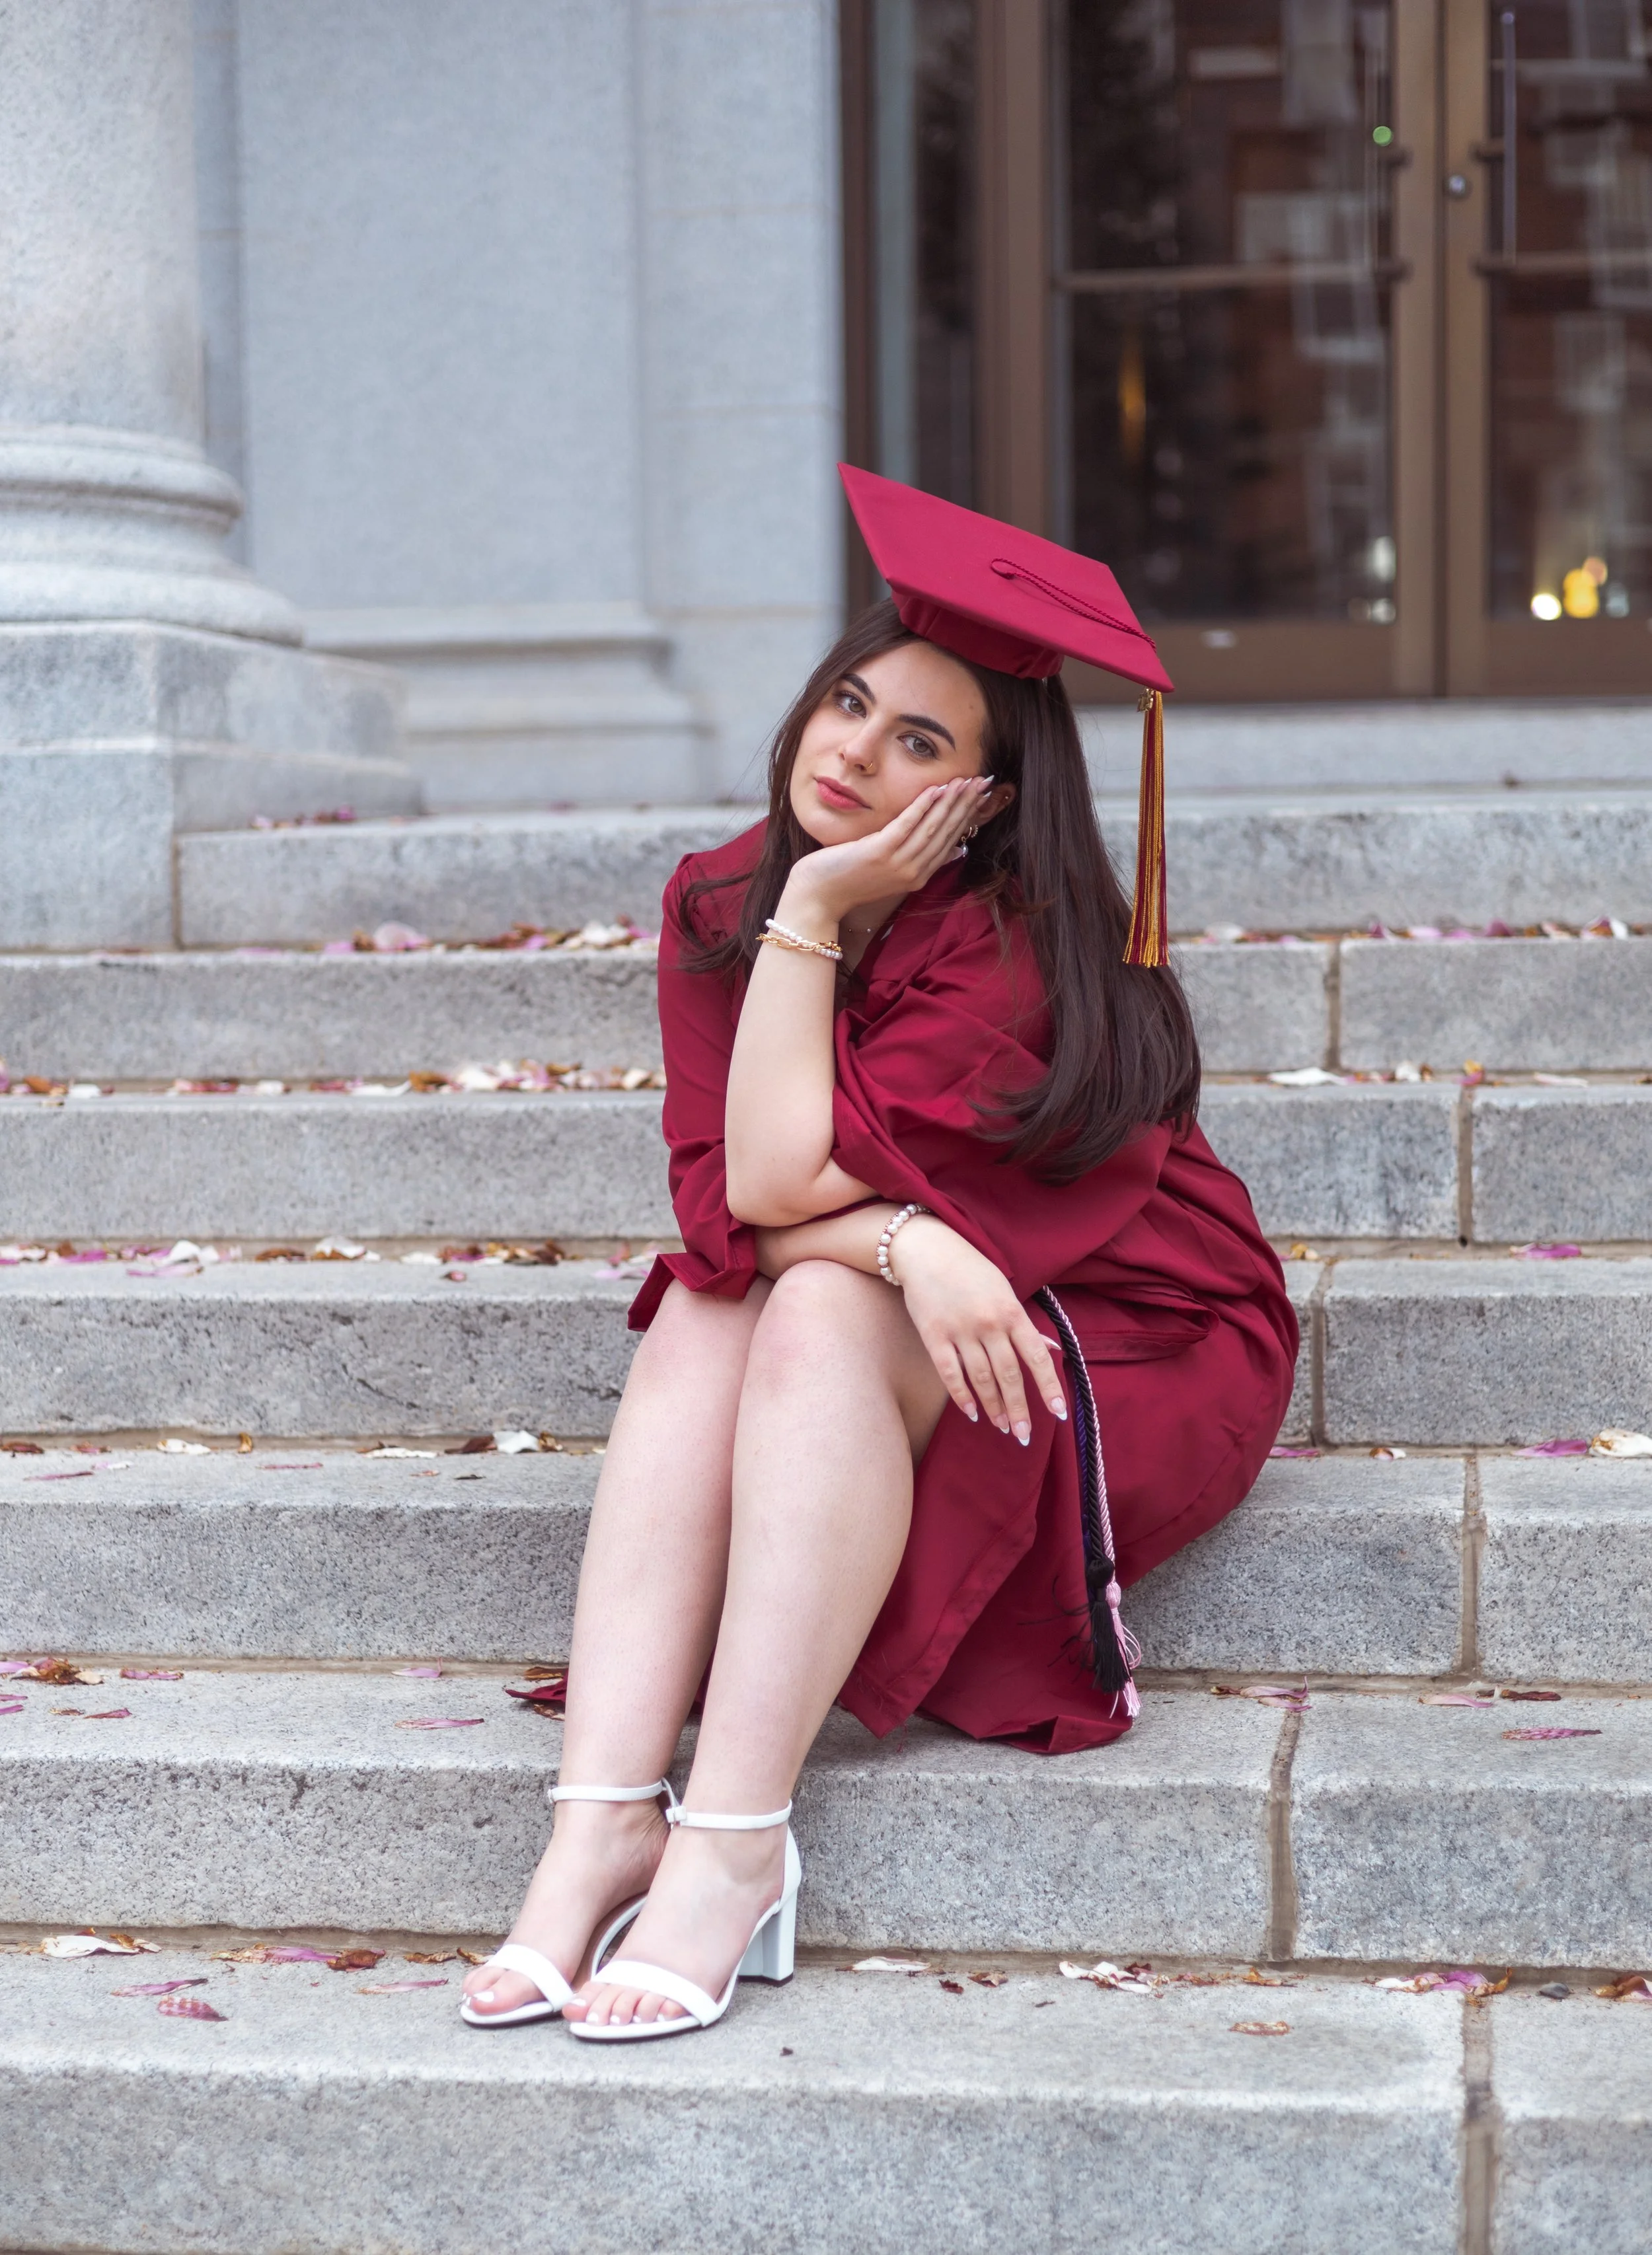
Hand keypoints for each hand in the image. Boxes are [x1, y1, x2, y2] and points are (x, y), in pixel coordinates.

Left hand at [781, 776, 991, 925]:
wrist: (818, 897)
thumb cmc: (848, 878)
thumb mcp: (890, 870)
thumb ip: (919, 859)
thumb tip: (954, 850)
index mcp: (918, 876)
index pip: (950, 841)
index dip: (967, 817)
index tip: (980, 796)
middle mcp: (913, 872)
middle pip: (946, 833)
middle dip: (966, 805)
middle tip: (982, 782)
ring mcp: (898, 864)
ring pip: (932, 827)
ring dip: (951, 802)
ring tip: (965, 781)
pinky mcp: (880, 853)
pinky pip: (907, 825)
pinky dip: (923, 806)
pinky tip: (936, 789)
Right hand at [890, 1216, 1067, 1443]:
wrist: (927, 1249)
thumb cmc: (971, 1270)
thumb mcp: (1004, 1290)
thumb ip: (1023, 1324)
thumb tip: (1049, 1352)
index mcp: (1011, 1311)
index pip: (1036, 1356)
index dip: (1049, 1386)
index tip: (1058, 1413)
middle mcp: (989, 1323)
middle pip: (1009, 1375)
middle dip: (1019, 1409)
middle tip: (1024, 1436)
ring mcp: (960, 1330)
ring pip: (981, 1379)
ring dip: (994, 1408)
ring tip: (1003, 1428)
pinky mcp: (934, 1336)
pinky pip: (950, 1374)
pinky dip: (962, 1397)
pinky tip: (972, 1413)